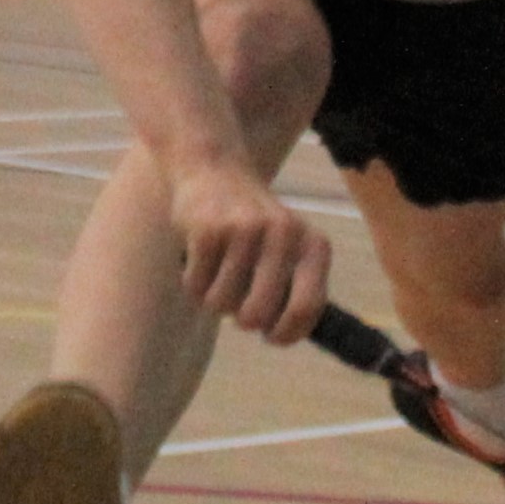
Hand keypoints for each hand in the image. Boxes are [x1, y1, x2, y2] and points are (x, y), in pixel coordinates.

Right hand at [167, 154, 329, 343]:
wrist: (213, 167)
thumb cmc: (253, 224)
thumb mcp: (288, 246)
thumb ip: (293, 287)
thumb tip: (283, 334)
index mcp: (311, 243)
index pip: (308, 306)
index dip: (287, 333)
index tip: (271, 337)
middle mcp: (284, 233)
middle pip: (259, 314)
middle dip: (243, 319)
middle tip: (237, 305)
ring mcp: (244, 229)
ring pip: (222, 303)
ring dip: (214, 299)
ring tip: (217, 274)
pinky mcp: (208, 229)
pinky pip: (196, 286)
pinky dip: (193, 284)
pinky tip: (199, 260)